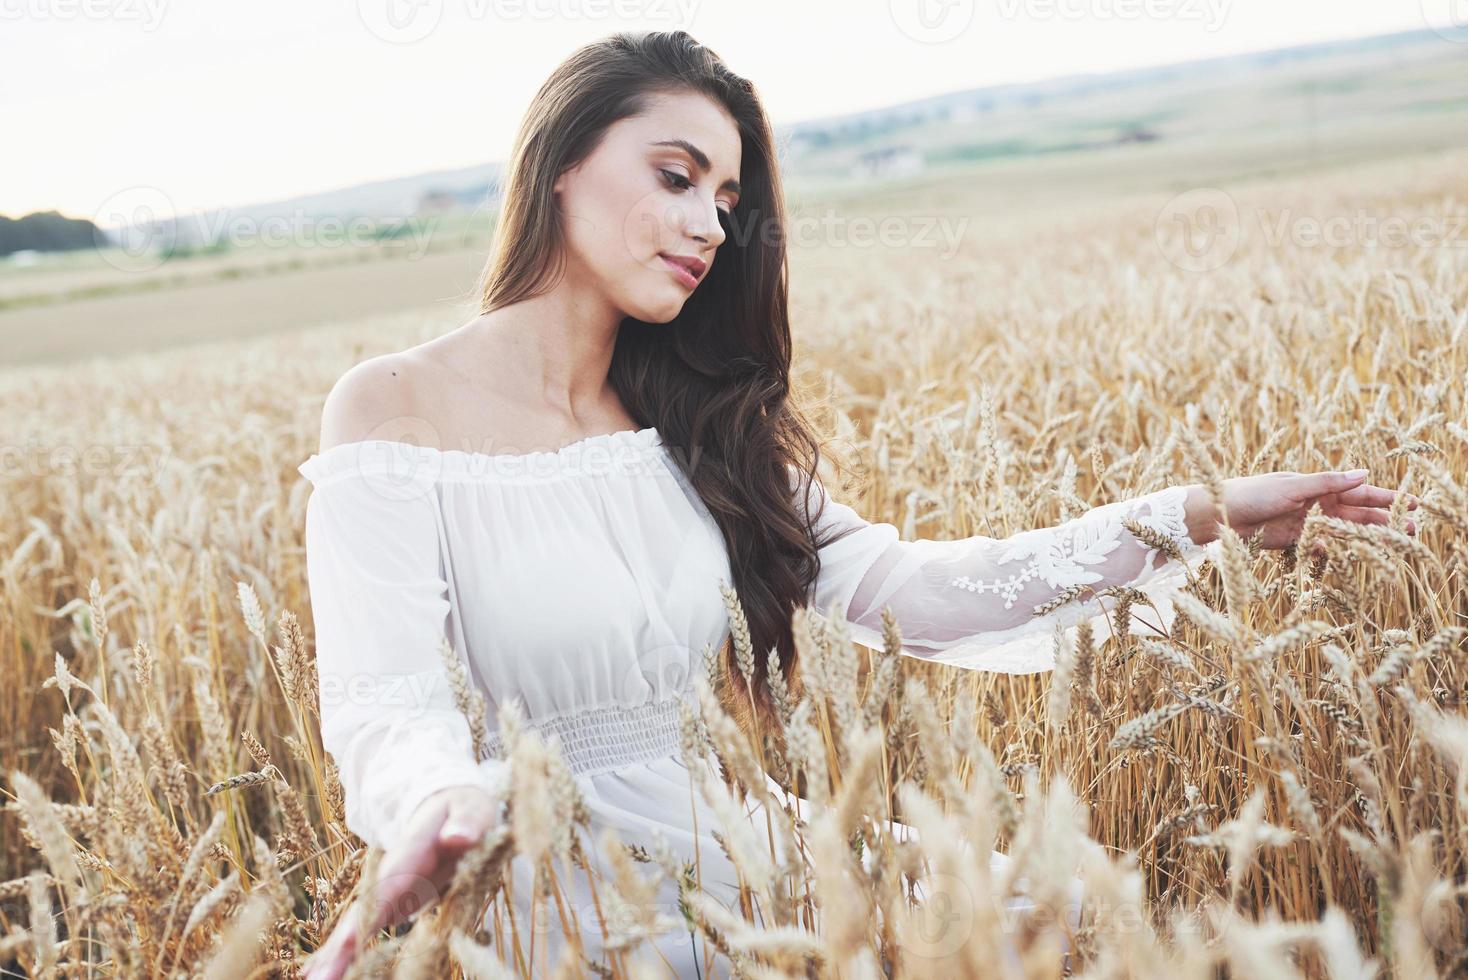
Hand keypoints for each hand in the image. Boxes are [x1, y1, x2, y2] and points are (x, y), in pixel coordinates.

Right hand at [302, 783, 502, 979]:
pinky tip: (330, 972)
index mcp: (413, 847)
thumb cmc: (462, 807)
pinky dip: (347, 951)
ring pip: (359, 923)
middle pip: (364, 909)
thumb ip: (467, 822)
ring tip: (314, 979)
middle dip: (342, 945)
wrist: (441, 803)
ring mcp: (388, 887)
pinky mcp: (391, 901)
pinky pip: (367, 928)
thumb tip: (458, 838)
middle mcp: (392, 870)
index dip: (371, 910)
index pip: (391, 881)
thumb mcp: (471, 808)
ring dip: (337, 953)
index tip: (349, 940)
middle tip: (317, 978)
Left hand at [1184, 470, 1418, 552]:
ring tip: (1398, 544)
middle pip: (1360, 513)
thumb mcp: (1292, 486)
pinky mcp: (1297, 542)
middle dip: (1387, 520)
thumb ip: (1327, 483)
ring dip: (1371, 537)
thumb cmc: (1253, 493)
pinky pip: (1326, 547)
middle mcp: (1319, 505)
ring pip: (1348, 532)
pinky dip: (1341, 551)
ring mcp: (1310, 524)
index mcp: (1320, 486)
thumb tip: (1365, 473)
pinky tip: (1359, 557)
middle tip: (1415, 530)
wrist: (1221, 515)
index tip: (1414, 503)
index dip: (1387, 497)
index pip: (1361, 491)